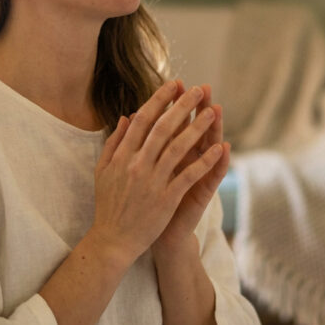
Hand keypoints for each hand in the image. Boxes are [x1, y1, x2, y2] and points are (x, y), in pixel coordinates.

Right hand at [90, 81, 224, 264]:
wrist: (113, 240)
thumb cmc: (108, 204)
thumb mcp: (103, 170)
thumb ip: (115, 142)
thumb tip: (127, 117)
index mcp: (122, 155)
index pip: (143, 120)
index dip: (159, 100)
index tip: (174, 84)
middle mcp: (136, 164)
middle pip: (163, 128)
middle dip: (183, 106)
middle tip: (200, 89)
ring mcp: (152, 181)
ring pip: (178, 148)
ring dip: (198, 128)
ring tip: (214, 111)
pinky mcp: (166, 199)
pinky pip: (189, 175)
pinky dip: (205, 161)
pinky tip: (221, 148)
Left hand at [155, 83, 230, 252]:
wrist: (148, 234)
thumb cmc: (144, 200)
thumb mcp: (140, 167)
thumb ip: (139, 143)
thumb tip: (130, 116)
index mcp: (168, 152)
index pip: (175, 122)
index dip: (175, 104)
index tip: (175, 83)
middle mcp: (186, 160)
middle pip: (195, 128)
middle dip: (198, 108)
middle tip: (204, 87)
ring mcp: (196, 175)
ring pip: (208, 147)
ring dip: (214, 129)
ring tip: (217, 109)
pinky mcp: (201, 193)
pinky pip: (213, 176)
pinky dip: (219, 162)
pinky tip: (225, 148)